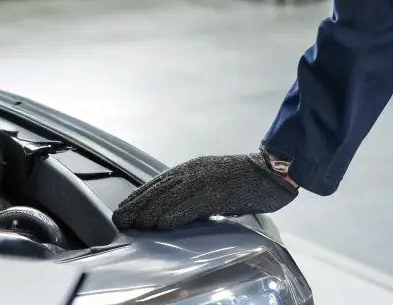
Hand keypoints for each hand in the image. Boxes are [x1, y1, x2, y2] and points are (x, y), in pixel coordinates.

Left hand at [112, 152, 297, 230]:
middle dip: (138, 204)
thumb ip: (193, 195)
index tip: (123, 210)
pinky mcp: (219, 188)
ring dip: (151, 210)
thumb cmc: (244, 181)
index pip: (159, 183)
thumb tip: (171, 212)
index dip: (139, 197)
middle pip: (160, 188)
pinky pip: (193, 202)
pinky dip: (176, 212)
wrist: (272, 172)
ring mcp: (206, 177)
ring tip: (135, 224)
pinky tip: (162, 223)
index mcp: (193, 168)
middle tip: (120, 220)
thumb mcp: (212, 185)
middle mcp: (195, 170)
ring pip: (172, 194)